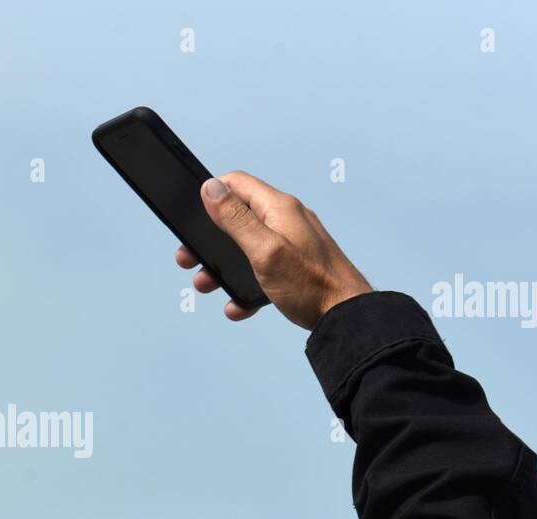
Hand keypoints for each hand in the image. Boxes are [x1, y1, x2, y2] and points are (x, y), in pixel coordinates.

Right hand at [176, 171, 371, 330]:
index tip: (193, 217)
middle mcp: (286, 220)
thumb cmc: (312, 285)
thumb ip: (236, 219)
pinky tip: (239, 305)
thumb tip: (211, 187)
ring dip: (222, 266)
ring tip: (207, 284)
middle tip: (190, 258)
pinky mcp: (294, 267)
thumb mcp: (265, 250)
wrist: (346, 316)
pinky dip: (245, 285)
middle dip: (210, 239)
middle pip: (237, 217)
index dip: (212, 195)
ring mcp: (291, 243)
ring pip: (246, 247)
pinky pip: (261, 270)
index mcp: (279, 208)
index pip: (238, 183)